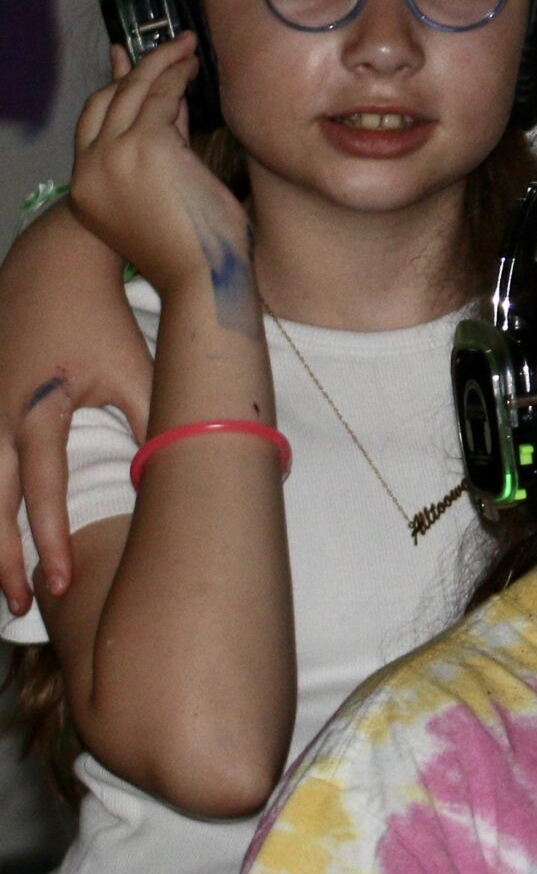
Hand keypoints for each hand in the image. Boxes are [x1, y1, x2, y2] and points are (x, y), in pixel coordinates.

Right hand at [0, 198, 158, 611]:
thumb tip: (182, 470)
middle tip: (20, 609)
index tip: (61, 587)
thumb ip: (154, 420)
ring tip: (4, 587)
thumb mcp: (137, 368)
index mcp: (36, 412)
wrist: (54, 263)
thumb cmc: (102, 317)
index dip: (51, 542)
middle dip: (3, 561)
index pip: (41, 491)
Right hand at [67, 39, 250, 328]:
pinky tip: (193, 65)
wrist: (202, 279)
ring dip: (160, 64)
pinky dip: (176, 77)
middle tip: (167, 46)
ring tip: (186, 47)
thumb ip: (164, 147)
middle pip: (105, 102)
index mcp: (86, 189)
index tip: (128, 63)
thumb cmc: (193, 247)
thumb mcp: (166, 191)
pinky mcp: (146, 147)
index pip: (93, 124)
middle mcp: (89, 171)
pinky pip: (160, 99)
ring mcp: (112, 157)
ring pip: (131, 93)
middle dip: (137, 68)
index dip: (114, 89)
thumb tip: (173, 105)